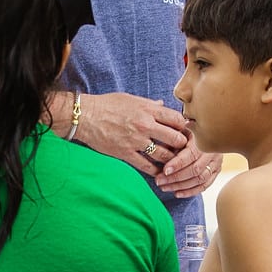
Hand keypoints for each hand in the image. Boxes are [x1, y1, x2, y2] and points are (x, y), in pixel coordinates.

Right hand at [71, 92, 190, 175]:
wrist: (86, 116)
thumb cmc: (108, 105)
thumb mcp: (131, 99)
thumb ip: (150, 104)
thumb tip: (162, 105)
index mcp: (148, 110)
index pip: (177, 120)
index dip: (185, 127)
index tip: (185, 132)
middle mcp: (145, 125)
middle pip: (175, 139)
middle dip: (182, 145)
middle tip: (184, 150)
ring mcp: (136, 141)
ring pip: (164, 155)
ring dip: (171, 160)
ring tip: (174, 162)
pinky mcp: (126, 153)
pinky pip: (146, 166)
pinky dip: (156, 171)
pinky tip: (160, 172)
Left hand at [154, 134, 223, 200]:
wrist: (208, 128)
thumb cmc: (189, 128)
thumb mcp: (181, 129)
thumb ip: (172, 139)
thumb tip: (160, 151)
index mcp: (203, 139)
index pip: (191, 155)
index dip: (177, 164)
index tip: (164, 170)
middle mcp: (212, 152)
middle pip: (195, 170)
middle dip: (175, 178)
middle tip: (159, 181)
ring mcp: (216, 162)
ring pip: (199, 180)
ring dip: (180, 186)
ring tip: (164, 187)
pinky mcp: (216, 171)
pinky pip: (204, 185)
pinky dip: (190, 191)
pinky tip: (177, 193)